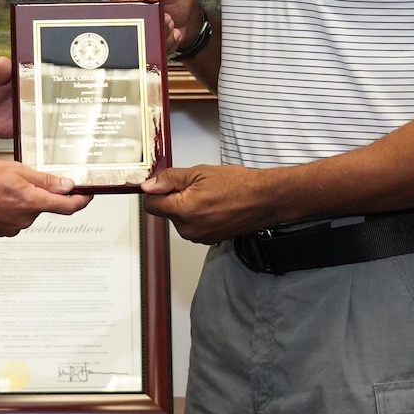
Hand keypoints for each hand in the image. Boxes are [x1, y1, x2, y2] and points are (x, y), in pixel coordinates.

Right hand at [0, 160, 90, 235]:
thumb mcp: (17, 170)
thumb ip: (45, 180)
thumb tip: (67, 186)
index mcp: (33, 203)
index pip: (67, 207)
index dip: (81, 201)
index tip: (87, 195)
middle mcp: (26, 219)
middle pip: (44, 206)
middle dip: (40, 193)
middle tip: (23, 178)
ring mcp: (13, 227)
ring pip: (28, 211)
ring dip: (23, 200)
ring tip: (4, 187)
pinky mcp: (1, 231)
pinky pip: (14, 218)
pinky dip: (11, 208)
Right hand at [111, 0, 204, 54]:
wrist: (190, 20)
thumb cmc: (177, 1)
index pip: (119, 6)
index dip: (133, 12)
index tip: (149, 13)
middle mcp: (130, 16)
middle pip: (131, 27)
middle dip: (153, 26)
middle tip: (167, 18)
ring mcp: (138, 32)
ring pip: (143, 42)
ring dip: (162, 35)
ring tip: (171, 25)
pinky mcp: (146, 47)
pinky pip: (152, 52)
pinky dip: (167, 44)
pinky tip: (173, 34)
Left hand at [140, 164, 278, 243]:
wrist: (264, 199)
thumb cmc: (238, 185)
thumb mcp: (199, 173)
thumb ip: (169, 179)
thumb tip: (149, 186)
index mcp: (183, 210)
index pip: (151, 205)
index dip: (157, 191)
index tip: (165, 184)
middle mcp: (189, 229)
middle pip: (166, 212)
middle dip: (175, 198)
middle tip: (196, 186)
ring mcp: (200, 237)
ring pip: (180, 219)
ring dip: (188, 208)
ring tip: (209, 196)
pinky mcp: (209, 240)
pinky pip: (194, 226)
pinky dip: (199, 216)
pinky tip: (215, 206)